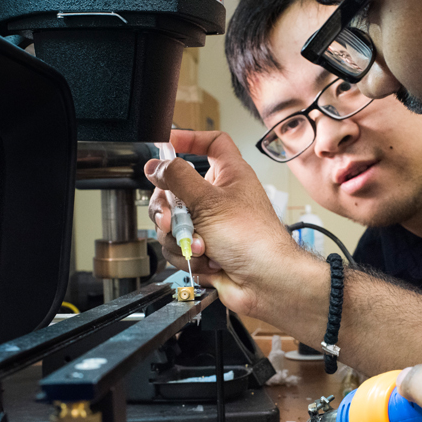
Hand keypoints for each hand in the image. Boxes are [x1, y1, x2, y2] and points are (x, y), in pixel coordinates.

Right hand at [145, 130, 316, 317]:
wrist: (265, 282)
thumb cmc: (254, 239)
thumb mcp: (208, 201)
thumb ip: (178, 179)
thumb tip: (157, 165)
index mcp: (230, 175)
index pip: (211, 143)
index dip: (189, 139)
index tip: (167, 144)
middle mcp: (220, 197)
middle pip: (177, 189)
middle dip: (169, 209)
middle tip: (171, 218)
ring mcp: (212, 224)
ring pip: (173, 222)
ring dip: (180, 237)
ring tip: (200, 246)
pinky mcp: (205, 249)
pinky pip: (179, 246)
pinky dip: (188, 256)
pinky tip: (206, 261)